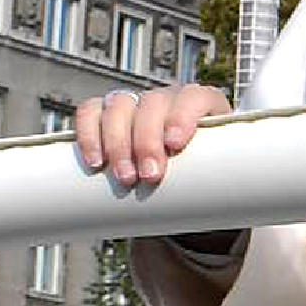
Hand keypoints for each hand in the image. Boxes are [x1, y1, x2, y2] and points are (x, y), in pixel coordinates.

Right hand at [71, 82, 232, 194]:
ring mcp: (135, 105)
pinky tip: (96, 162)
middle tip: (150, 176)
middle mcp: (167, 100)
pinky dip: (89, 134)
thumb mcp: (215, 186)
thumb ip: (215, 190)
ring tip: (125, 178)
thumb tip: (215, 208)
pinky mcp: (106, 115)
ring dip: (119, 143)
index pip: (193, 97)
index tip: (175, 144)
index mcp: (202, 107)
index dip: (183, 115)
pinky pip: (91, 112)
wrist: (177, 196)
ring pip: (121, 106)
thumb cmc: (201, 188)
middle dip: (148, 141)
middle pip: (153, 103)